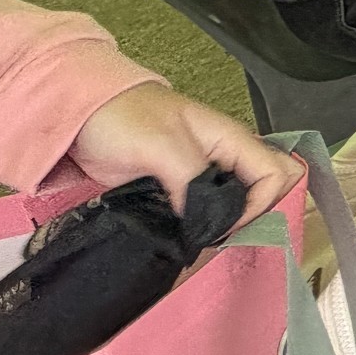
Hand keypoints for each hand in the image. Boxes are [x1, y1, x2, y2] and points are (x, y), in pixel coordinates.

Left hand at [68, 81, 300, 223]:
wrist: (80, 114)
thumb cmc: (122, 120)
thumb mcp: (161, 145)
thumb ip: (192, 180)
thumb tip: (207, 222)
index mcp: (231, 139)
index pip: (276, 174)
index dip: (259, 203)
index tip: (220, 225)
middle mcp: (225, 157)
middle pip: (268, 187)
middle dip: (253, 214)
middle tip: (215, 233)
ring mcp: (204, 173)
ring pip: (240, 202)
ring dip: (227, 224)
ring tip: (196, 240)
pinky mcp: (180, 189)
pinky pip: (210, 210)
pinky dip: (205, 225)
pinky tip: (185, 236)